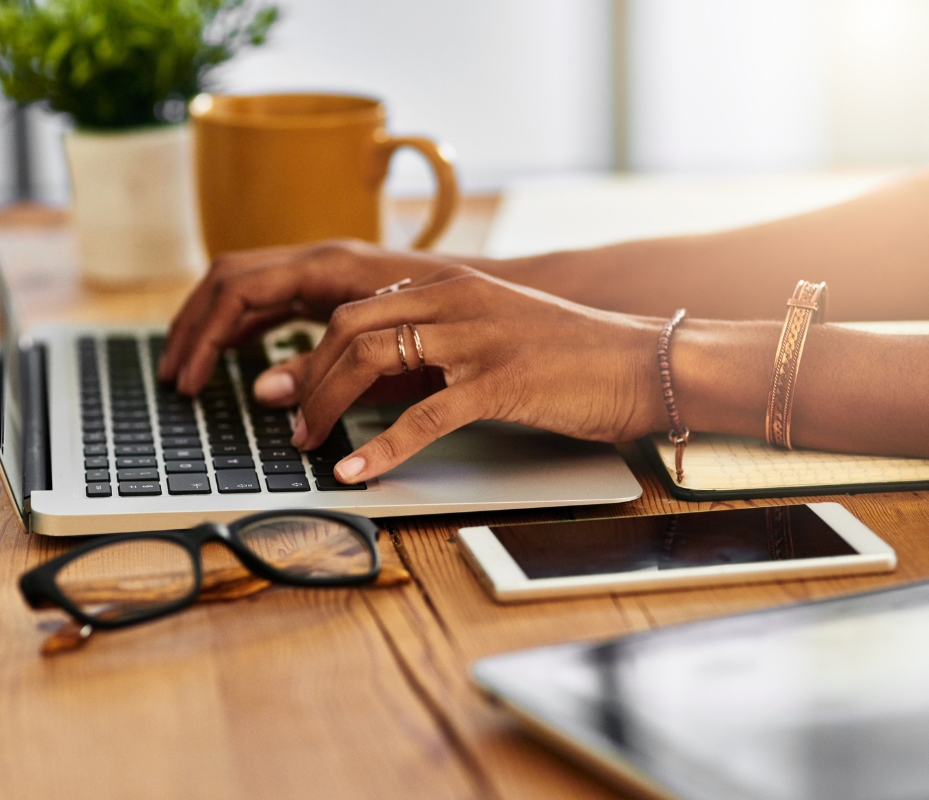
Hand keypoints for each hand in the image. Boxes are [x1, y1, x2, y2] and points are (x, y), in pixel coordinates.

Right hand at [158, 239, 457, 390]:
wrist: (497, 296)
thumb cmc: (455, 318)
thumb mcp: (389, 354)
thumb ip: (325, 369)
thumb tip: (263, 391)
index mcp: (328, 265)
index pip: (239, 288)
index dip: (204, 334)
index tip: (188, 378)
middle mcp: (320, 259)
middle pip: (230, 279)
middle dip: (194, 326)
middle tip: (174, 376)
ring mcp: (325, 270)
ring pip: (246, 285)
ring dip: (212, 324)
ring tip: (190, 370)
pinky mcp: (334, 287)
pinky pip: (272, 297)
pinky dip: (244, 324)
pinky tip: (234, 355)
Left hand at [258, 266, 668, 482]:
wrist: (643, 361)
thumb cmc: (574, 354)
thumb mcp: (497, 330)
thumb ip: (443, 340)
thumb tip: (389, 373)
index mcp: (451, 285)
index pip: (357, 308)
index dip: (311, 350)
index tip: (285, 383)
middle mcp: (456, 301)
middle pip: (350, 329)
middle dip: (306, 376)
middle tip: (284, 416)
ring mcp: (476, 339)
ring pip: (373, 361)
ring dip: (327, 406)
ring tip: (308, 442)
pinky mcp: (499, 382)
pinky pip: (422, 417)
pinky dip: (380, 448)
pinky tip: (357, 472)